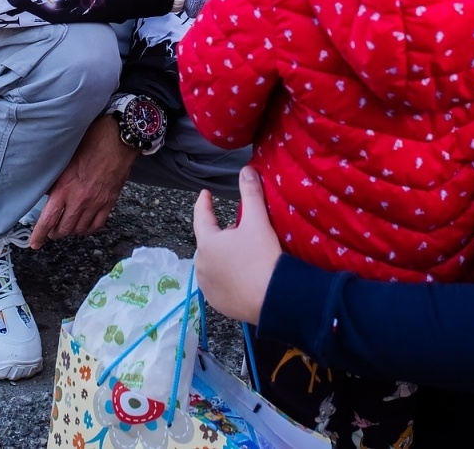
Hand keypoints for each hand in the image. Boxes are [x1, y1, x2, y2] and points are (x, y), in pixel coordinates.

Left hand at [29, 114, 137, 248]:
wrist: (118, 139)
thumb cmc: (91, 142)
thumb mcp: (64, 159)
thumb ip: (55, 178)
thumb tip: (46, 191)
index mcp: (64, 188)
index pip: (48, 219)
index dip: (40, 235)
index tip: (34, 243)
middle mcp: (79, 199)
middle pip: (64, 229)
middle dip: (55, 233)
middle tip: (51, 231)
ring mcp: (96, 203)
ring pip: (80, 230)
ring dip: (71, 231)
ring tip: (66, 228)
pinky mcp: (109, 202)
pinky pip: (97, 225)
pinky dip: (88, 229)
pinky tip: (84, 226)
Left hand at [193, 166, 280, 325]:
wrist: (272, 299)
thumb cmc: (262, 257)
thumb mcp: (257, 222)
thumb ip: (251, 193)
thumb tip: (246, 169)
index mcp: (206, 243)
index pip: (201, 216)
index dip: (204, 203)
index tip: (205, 194)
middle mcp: (201, 265)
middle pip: (209, 242)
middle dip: (220, 233)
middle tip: (238, 228)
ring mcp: (207, 286)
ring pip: (213, 263)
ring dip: (223, 255)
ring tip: (241, 252)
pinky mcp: (217, 303)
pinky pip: (219, 283)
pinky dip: (226, 276)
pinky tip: (240, 275)